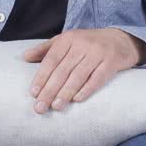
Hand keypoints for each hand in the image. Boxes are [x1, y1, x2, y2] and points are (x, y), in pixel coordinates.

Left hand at [23, 28, 145, 113]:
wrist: (120, 39)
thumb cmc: (88, 43)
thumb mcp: (67, 41)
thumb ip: (46, 49)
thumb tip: (24, 57)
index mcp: (68, 38)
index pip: (51, 60)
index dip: (41, 77)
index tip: (33, 93)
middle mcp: (82, 44)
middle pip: (63, 70)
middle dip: (50, 90)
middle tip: (40, 107)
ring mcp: (98, 53)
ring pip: (79, 75)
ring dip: (66, 92)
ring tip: (56, 106)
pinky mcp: (112, 62)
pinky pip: (98, 77)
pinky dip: (87, 89)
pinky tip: (77, 100)